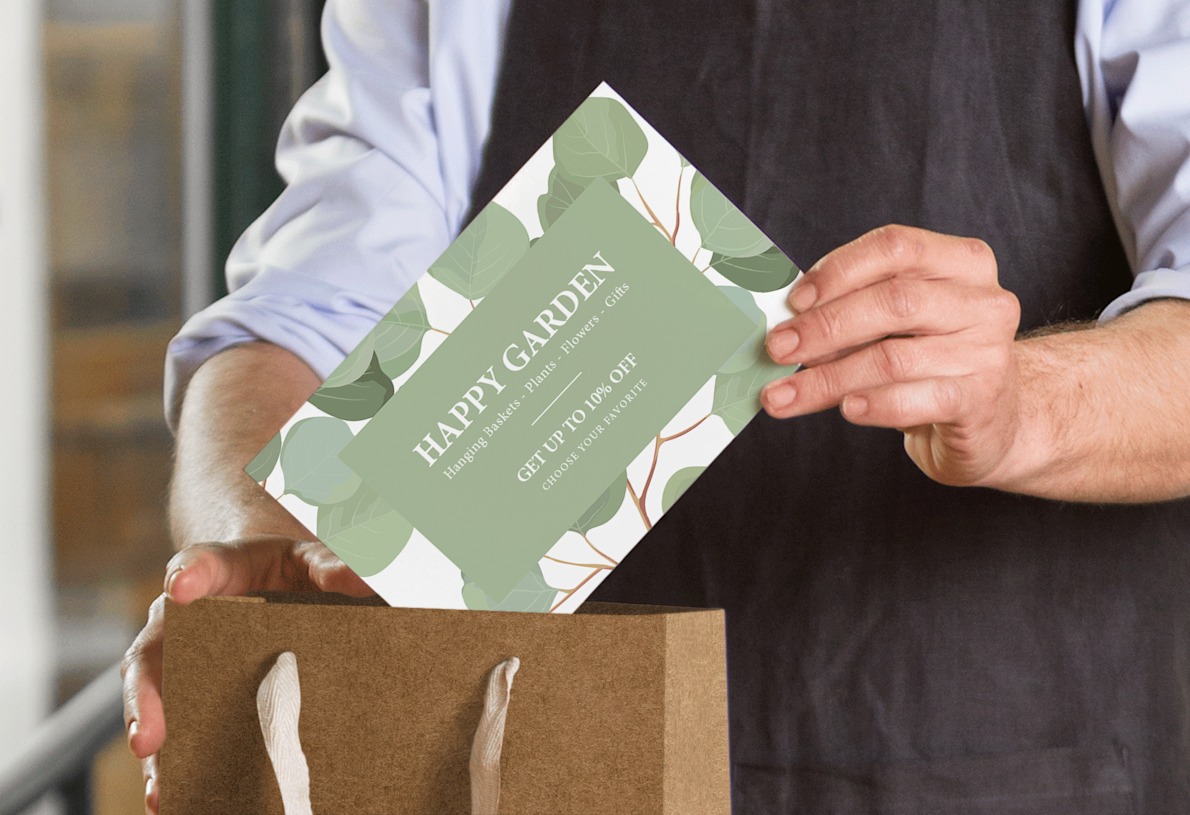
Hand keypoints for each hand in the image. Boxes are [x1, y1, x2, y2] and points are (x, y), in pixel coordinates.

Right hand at [121, 536, 371, 813]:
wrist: (271, 582)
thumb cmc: (287, 569)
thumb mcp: (311, 557)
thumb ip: (330, 564)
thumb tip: (357, 580)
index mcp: (216, 571)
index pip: (199, 565)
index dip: (189, 575)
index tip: (182, 587)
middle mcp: (181, 620)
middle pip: (150, 654)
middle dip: (146, 697)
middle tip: (149, 735)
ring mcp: (179, 663)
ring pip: (153, 705)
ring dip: (156, 751)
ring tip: (163, 791)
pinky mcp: (191, 698)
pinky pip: (175, 734)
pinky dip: (174, 767)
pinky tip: (178, 800)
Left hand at [762, 224, 1022, 486]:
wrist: (991, 421)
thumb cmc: (928, 363)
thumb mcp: (895, 326)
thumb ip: (851, 312)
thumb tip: (783, 323)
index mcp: (962, 262)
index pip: (895, 246)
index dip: (838, 270)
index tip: (793, 301)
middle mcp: (983, 301)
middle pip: (894, 301)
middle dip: (825, 326)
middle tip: (776, 348)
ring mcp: (988, 351)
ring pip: (894, 357)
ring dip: (828, 377)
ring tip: (784, 394)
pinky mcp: (982, 400)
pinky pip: (917, 399)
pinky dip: (874, 404)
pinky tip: (846, 408)